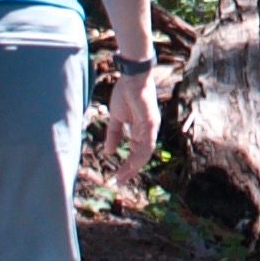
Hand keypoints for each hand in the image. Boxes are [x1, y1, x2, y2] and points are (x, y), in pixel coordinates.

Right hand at [93, 68, 159, 190]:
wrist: (131, 77)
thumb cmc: (125, 94)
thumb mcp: (116, 119)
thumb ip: (114, 135)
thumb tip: (108, 152)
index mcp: (142, 131)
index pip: (137, 154)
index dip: (127, 166)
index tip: (117, 177)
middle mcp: (149, 132)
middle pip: (142, 157)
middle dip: (130, 171)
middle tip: (119, 182)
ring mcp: (151, 127)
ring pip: (145, 153)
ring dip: (134, 166)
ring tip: (122, 176)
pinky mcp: (150, 122)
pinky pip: (147, 142)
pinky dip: (140, 153)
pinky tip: (131, 163)